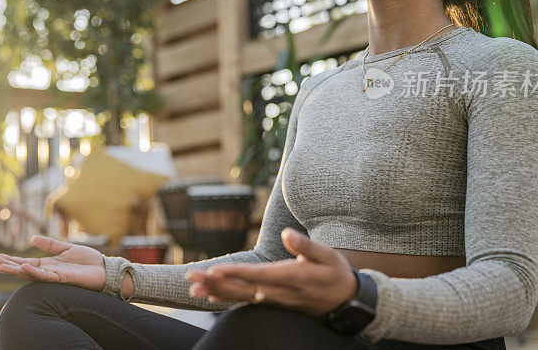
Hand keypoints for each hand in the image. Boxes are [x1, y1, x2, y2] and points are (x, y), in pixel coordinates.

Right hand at [0, 235, 106, 291]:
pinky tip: (24, 267)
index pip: (24, 262)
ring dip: (16, 270)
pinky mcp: (63, 278)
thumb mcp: (66, 248)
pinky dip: (34, 272)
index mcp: (47, 264)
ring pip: (31, 274)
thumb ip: (50, 245)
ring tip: (1, 266)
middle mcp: (48, 271)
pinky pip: (46, 276)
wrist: (104, 269)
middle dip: (7, 266)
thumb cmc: (87, 261)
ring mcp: (54, 276)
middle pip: (23, 269)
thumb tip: (33, 238)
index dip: (10, 260)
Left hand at [183, 227, 357, 318]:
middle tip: (191, 276)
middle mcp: (279, 292)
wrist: (346, 302)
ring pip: (241, 297)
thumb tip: (287, 234)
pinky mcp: (273, 302)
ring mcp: (275, 300)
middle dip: (215, 283)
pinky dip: (227, 298)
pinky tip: (210, 296)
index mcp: (292, 277)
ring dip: (216, 292)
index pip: (258, 276)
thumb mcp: (328, 256)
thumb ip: (306, 246)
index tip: (214, 271)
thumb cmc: (336, 274)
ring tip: (193, 286)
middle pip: (242, 289)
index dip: (235, 274)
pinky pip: (246, 301)